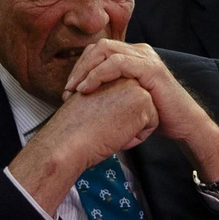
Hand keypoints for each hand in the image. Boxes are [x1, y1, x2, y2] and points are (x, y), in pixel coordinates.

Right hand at [33, 78, 158, 167]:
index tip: (96, 121)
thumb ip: (107, 97)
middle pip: (139, 107)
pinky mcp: (143, 100)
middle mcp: (123, 77)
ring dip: (130, 129)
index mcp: (110, 77)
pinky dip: (136, 136)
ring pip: (147, 115)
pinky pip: (151, 125)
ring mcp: (135, 86)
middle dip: (125, 122)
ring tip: (107, 129)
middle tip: (101, 125)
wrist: (67, 142)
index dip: (113, 118)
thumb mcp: (91, 103)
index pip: (127, 102)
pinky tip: (117, 135)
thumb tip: (120, 106)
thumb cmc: (73, 128)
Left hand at [61, 40, 218, 180]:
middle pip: (99, 47)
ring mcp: (146, 58)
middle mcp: (140, 52)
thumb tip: (80, 95)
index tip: (68, 90)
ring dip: (85, 69)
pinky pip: (117, 62)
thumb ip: (111, 89)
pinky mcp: (151, 68)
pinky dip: (98, 74)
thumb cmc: (155, 114)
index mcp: (134, 56)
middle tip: (67, 90)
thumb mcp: (128, 98)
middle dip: (79, 67)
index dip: (80, 67)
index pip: (98, 51)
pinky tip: (87, 88)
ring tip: (74, 89)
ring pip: (105, 50)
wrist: (182, 123)